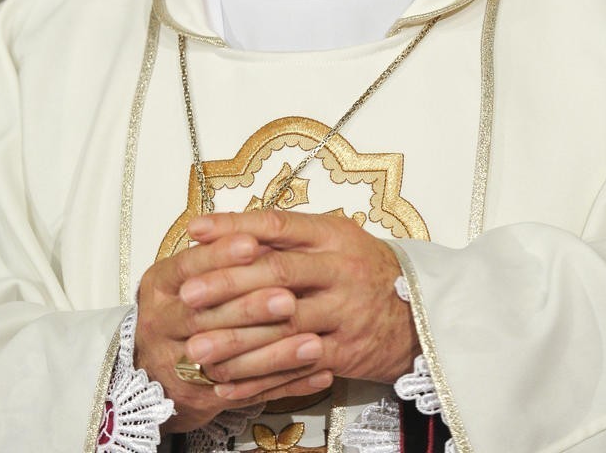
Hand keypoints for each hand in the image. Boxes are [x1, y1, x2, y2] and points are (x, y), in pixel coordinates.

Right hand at [135, 232, 330, 433]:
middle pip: (205, 316)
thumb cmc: (186, 301)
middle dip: (250, 308)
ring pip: (226, 361)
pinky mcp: (198, 397)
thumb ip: (218, 253)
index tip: (253, 243)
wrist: (156, 363)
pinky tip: (319, 373)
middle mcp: (160, 323)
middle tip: (289, 299)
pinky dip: (285, 383)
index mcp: (160, 284)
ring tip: (314, 343)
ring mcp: (175, 365)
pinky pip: (247, 393)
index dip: (220, 255)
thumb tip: (258, 228)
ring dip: (274, 353)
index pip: (188, 266)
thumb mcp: (189, 271)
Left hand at [183, 210, 419, 403]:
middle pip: (277, 273)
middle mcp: (339, 269)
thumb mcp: (334, 240)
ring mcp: (344, 311)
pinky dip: (259, 377)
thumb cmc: (362, 269)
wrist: (417, 312)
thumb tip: (229, 232)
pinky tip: (228, 382)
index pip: (277, 224)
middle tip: (188, 294)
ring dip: (237, 339)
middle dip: (228, 284)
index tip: (196, 231)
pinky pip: (296, 366)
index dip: (234, 227)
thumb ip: (288, 237)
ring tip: (197, 347)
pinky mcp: (345, 351)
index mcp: (332, 235)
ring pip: (283, 325)